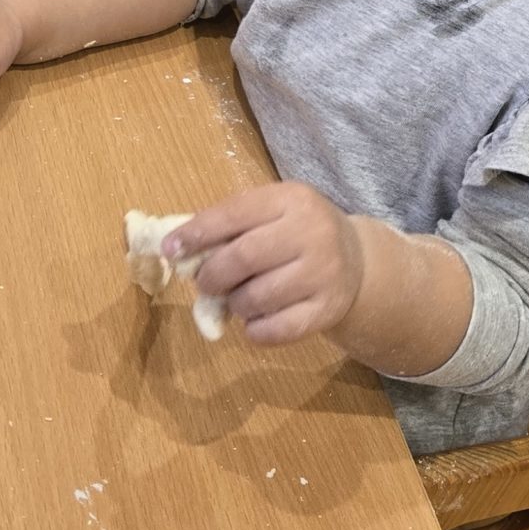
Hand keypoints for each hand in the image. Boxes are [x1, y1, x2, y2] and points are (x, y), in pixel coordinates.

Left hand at [170, 183, 367, 344]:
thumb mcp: (272, 213)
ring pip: (257, 297)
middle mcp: (313, 233)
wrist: (358, 261)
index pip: (234, 213)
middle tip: (206, 283)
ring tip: (239, 298)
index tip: (170, 250)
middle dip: (212, 275)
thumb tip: (177, 249)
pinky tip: (257, 319)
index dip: (197, 233)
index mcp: (292, 199)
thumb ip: (230, 226)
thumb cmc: (298, 234)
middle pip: (243, 257)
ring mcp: (324, 273)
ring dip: (235, 303)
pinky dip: (255, 330)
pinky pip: (276, 329)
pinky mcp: (328, 309)